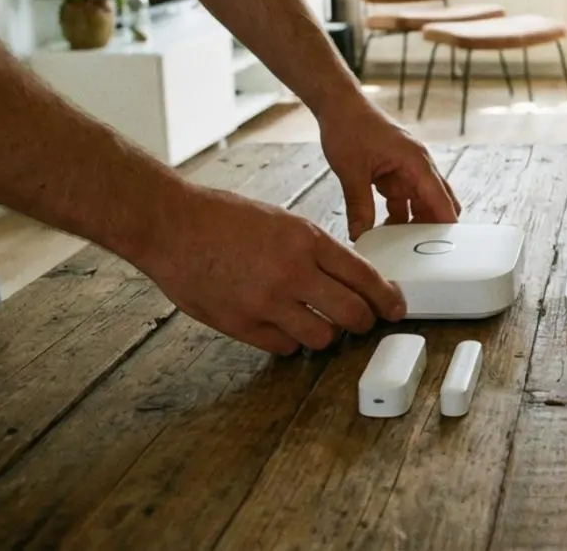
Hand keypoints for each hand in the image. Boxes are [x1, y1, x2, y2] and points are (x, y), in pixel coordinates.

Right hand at [134, 185, 406, 354]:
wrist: (172, 226)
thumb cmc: (223, 218)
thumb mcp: (282, 221)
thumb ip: (314, 250)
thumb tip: (347, 278)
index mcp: (307, 240)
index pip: (365, 277)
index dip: (387, 297)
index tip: (395, 307)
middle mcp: (293, 273)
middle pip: (352, 314)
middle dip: (363, 323)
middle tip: (362, 323)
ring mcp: (267, 302)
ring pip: (321, 338)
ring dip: (324, 335)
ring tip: (316, 324)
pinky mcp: (241, 324)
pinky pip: (283, 347)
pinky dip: (288, 341)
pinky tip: (282, 327)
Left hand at [318, 96, 459, 238]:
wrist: (339, 105)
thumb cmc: (350, 126)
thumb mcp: (352, 170)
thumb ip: (359, 205)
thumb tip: (361, 235)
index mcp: (417, 163)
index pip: (441, 201)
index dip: (445, 226)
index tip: (444, 250)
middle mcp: (419, 167)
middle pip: (439, 204)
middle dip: (432, 228)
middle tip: (418, 252)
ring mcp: (408, 171)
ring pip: (421, 205)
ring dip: (413, 224)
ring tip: (398, 247)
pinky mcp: (395, 174)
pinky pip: (404, 201)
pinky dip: (398, 216)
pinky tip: (383, 231)